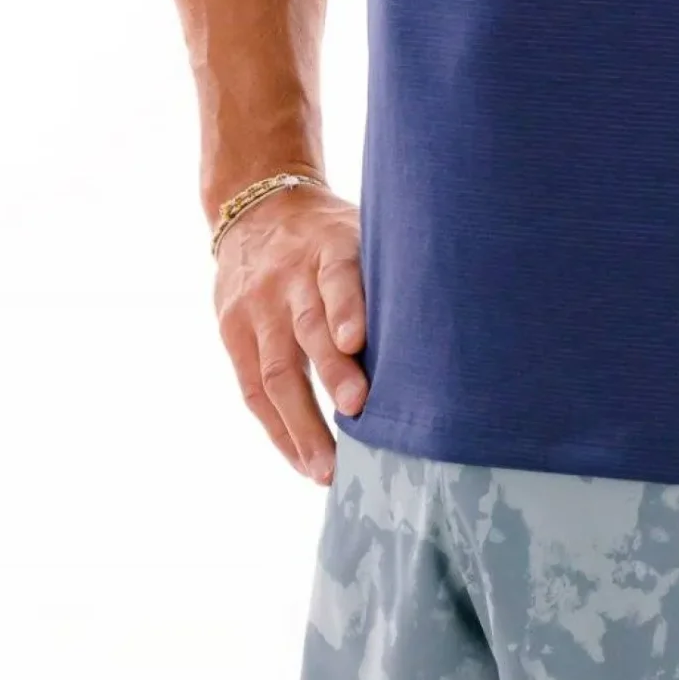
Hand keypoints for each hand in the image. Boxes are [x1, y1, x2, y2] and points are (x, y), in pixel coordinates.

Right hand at [212, 183, 367, 482]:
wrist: (258, 210)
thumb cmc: (331, 236)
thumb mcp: (361, 231)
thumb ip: (386, 275)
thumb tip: (446, 331)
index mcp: (329, 245)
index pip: (337, 275)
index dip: (347, 308)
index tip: (357, 341)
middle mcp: (288, 277)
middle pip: (308, 328)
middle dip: (332, 374)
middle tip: (358, 413)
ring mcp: (256, 308)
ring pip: (277, 370)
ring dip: (303, 424)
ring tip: (328, 469)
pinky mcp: (232, 332)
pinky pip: (253, 390)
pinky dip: (280, 430)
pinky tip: (303, 462)